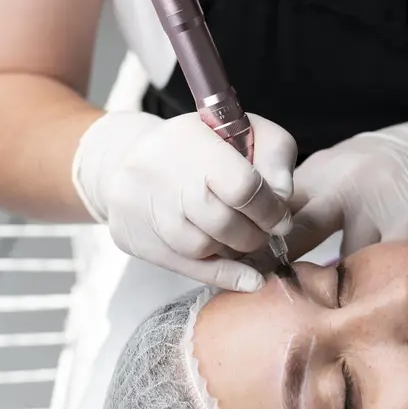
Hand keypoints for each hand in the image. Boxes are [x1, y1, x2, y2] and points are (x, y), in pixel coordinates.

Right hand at [72, 111, 296, 291]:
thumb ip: (274, 153)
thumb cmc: (198, 144)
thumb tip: (283, 196)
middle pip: (223, 223)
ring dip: (235, 251)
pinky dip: (221, 276)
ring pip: (203, 248)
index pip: (242, 187)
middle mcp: (164, 176)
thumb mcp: (244, 128)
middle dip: (255, 233)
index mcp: (194, 142)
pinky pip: (186, 267)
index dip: (270, 209)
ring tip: (245, 241)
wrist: (124, 159)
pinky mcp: (138, 240)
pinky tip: (248, 280)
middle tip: (264, 232)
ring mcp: (147, 211)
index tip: (281, 218)